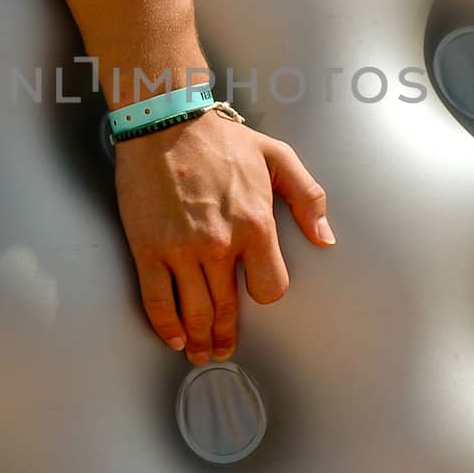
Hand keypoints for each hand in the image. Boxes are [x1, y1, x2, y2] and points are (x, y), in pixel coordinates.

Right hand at [113, 109, 334, 363]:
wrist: (164, 122)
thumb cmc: (220, 137)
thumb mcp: (277, 155)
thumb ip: (308, 197)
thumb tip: (325, 238)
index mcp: (255, 224)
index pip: (270, 287)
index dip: (264, 294)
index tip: (256, 294)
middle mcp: (220, 244)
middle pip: (227, 308)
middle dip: (226, 335)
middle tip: (223, 349)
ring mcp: (181, 250)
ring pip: (194, 312)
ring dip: (198, 338)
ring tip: (199, 350)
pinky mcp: (148, 249)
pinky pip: (157, 300)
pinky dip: (165, 325)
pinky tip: (173, 336)